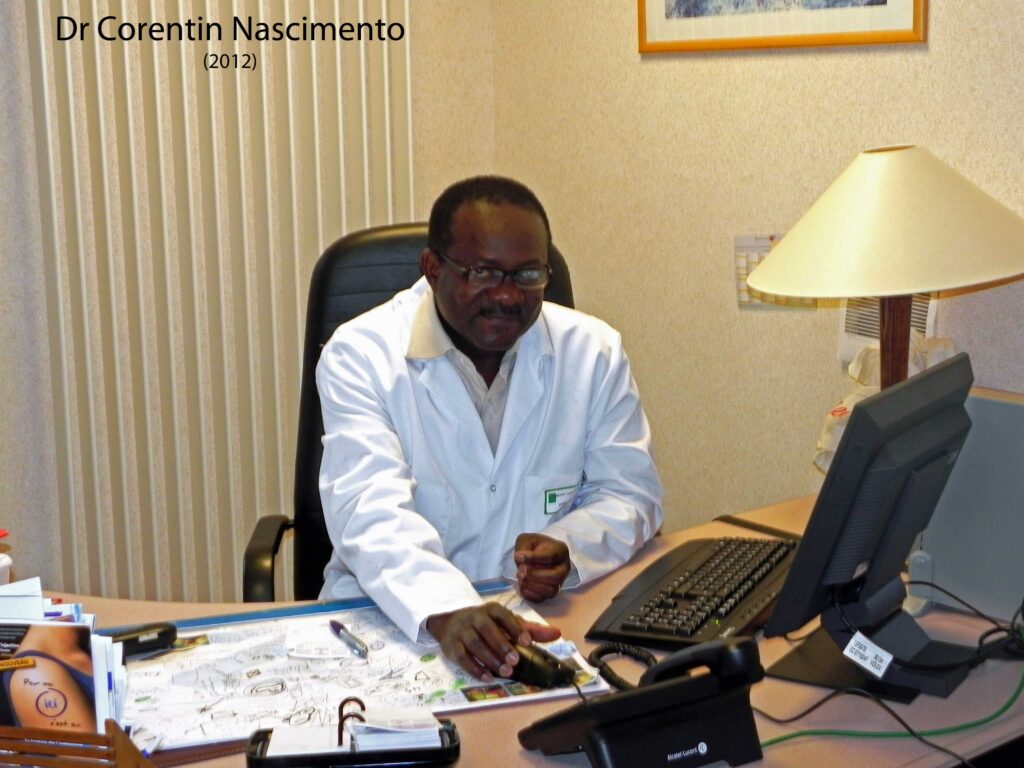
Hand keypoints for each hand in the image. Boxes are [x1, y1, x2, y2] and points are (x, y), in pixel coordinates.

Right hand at [426, 602, 560, 680]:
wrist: (451, 623)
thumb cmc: (486, 623)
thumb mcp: (507, 623)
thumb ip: (530, 629)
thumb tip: (556, 633)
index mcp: (492, 610)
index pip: (503, 616)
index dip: (515, 628)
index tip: (527, 641)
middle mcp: (475, 617)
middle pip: (488, 630)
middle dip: (502, 645)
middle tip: (515, 661)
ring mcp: (462, 631)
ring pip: (475, 644)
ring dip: (490, 659)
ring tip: (506, 671)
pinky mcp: (452, 646)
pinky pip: (462, 657)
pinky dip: (474, 668)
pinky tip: (487, 677)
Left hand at [513, 533, 570, 601]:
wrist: (536, 554)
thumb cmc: (534, 546)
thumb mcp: (527, 540)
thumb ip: (524, 548)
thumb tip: (520, 558)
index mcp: (560, 550)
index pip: (550, 556)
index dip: (533, 558)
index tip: (518, 556)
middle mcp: (564, 568)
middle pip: (555, 577)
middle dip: (535, 575)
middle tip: (521, 570)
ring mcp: (559, 582)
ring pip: (551, 590)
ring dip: (532, 586)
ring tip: (520, 577)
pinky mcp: (550, 592)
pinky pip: (543, 599)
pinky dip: (530, 595)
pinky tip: (521, 586)